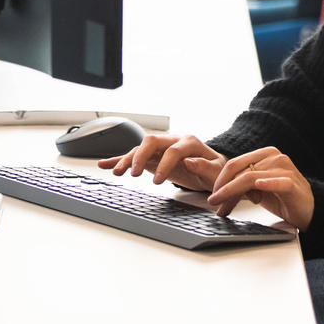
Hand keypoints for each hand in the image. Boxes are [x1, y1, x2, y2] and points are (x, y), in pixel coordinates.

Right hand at [97, 133, 227, 191]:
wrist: (213, 169)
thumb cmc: (216, 170)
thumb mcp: (217, 171)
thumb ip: (206, 167)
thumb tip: (190, 161)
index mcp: (190, 142)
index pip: (174, 150)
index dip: (165, 165)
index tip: (158, 182)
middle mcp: (172, 141)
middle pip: (152, 142)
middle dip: (140, 156)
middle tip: (133, 174)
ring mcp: (161, 148)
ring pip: (140, 149)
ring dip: (127, 160)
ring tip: (116, 172)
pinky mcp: (153, 157)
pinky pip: (134, 156)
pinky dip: (120, 160)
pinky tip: (105, 165)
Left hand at [205, 147, 313, 230]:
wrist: (310, 211)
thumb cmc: (283, 199)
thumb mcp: (258, 190)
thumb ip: (242, 184)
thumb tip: (219, 190)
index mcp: (265, 154)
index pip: (236, 163)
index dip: (220, 180)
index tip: (212, 196)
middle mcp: (274, 157)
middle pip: (240, 170)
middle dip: (223, 188)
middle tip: (213, 203)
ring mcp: (284, 169)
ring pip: (250, 178)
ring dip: (233, 194)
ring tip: (223, 208)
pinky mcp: (293, 183)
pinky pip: (278, 182)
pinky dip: (268, 184)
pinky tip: (259, 186)